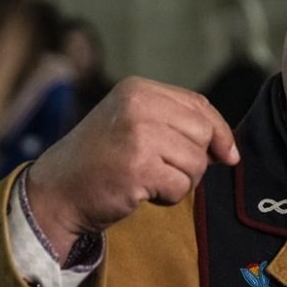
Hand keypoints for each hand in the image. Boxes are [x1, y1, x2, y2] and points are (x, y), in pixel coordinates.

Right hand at [26, 76, 238, 261]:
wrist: (57, 191)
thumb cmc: (103, 160)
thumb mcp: (135, 124)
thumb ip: (178, 124)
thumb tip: (229, 151)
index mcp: (138, 89)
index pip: (200, 105)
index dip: (219, 132)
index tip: (225, 154)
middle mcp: (138, 106)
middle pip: (203, 133)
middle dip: (195, 159)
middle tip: (166, 169)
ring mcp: (137, 136)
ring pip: (196, 162)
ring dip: (181, 180)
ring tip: (150, 179)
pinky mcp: (138, 168)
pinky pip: (181, 186)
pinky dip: (169, 197)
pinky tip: (142, 192)